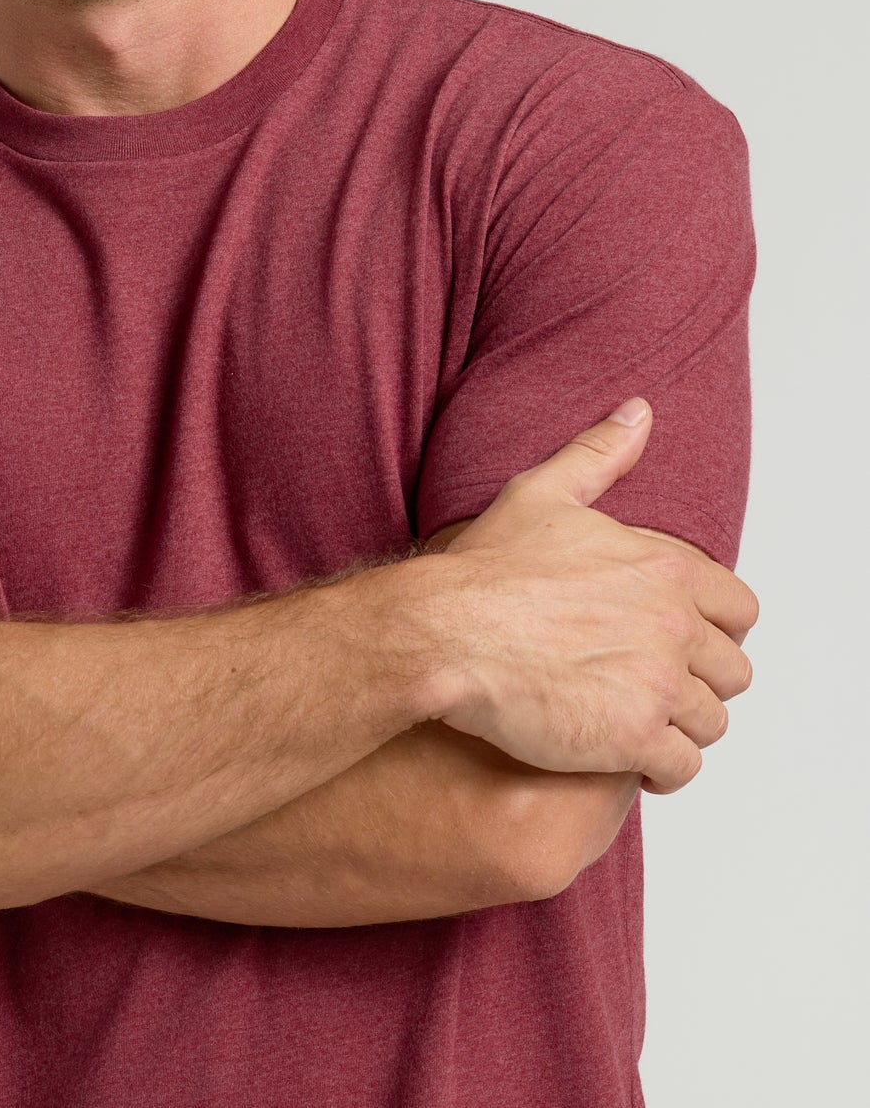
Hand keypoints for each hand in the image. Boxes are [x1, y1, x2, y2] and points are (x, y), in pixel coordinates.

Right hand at [425, 400, 758, 794]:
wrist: (444, 632)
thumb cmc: (485, 568)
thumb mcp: (542, 492)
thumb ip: (600, 453)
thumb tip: (639, 412)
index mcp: (663, 569)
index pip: (738, 610)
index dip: (715, 630)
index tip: (681, 642)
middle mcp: (673, 626)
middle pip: (732, 671)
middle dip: (700, 683)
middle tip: (654, 687)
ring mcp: (656, 684)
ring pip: (711, 723)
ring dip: (681, 728)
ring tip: (640, 725)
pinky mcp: (632, 738)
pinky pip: (681, 768)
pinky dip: (663, 770)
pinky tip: (629, 759)